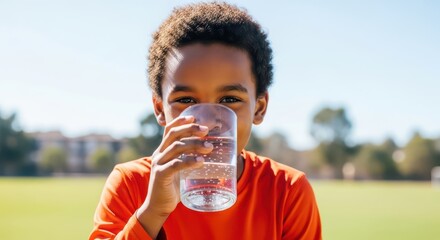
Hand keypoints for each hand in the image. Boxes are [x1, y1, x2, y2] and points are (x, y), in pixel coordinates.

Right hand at [136, 116, 212, 236]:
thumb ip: (189, 160)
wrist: (158, 206)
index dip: (180, 121)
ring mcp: (159, 164)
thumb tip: (211, 153)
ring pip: (176, 147)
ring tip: (209, 148)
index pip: (169, 130)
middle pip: (173, 135)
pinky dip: (189, 161)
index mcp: (163, 151)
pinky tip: (200, 162)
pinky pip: (175, 165)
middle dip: (190, 129)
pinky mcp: (161, 175)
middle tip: (206, 130)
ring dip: (194, 145)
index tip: (194, 117)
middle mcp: (159, 154)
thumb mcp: (180, 170)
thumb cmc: (172, 187)